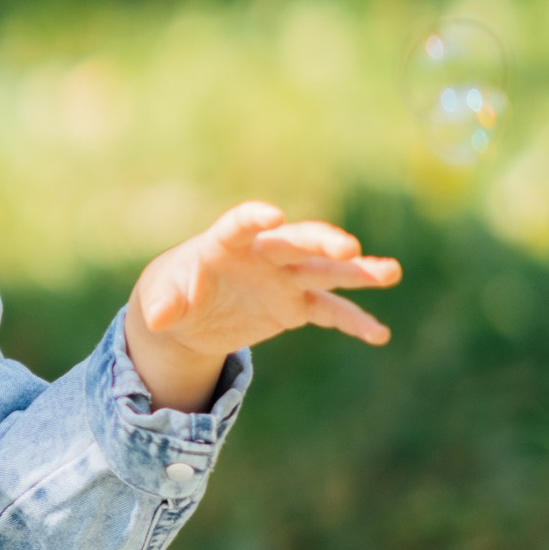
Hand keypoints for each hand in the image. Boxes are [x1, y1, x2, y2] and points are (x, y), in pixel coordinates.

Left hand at [125, 200, 398, 410]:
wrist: (191, 309)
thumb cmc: (174, 291)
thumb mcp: (162, 300)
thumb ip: (164, 305)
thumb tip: (157, 318)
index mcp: (225, 244)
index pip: (240, 226)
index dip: (254, 220)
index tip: (272, 214)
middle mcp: (263, 255)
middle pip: (296, 243)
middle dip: (322, 242)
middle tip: (350, 246)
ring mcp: (285, 279)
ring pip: (326, 271)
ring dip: (358, 272)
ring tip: (391, 272)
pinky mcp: (296, 306)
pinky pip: (330, 313)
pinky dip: (354, 322)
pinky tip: (379, 334)